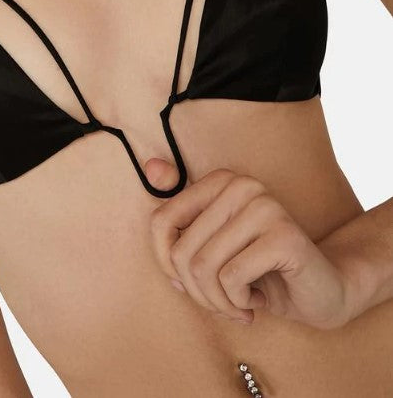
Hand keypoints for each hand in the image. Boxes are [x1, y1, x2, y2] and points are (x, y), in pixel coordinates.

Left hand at [147, 166, 355, 329]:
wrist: (322, 290)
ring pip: (205, 268)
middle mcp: (241, 186)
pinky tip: (259, 300)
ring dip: (218, 301)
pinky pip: (232, 278)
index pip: (161, 222)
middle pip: (183, 252)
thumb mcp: (211, 247)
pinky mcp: (283, 236)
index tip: (187, 280)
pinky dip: (240, 302)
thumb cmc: (257, 270)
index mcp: (220, 181)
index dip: (166, 262)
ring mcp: (264, 207)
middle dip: (197, 291)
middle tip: (222, 302)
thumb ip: (179, 215)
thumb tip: (150, 167)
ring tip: (239, 303)